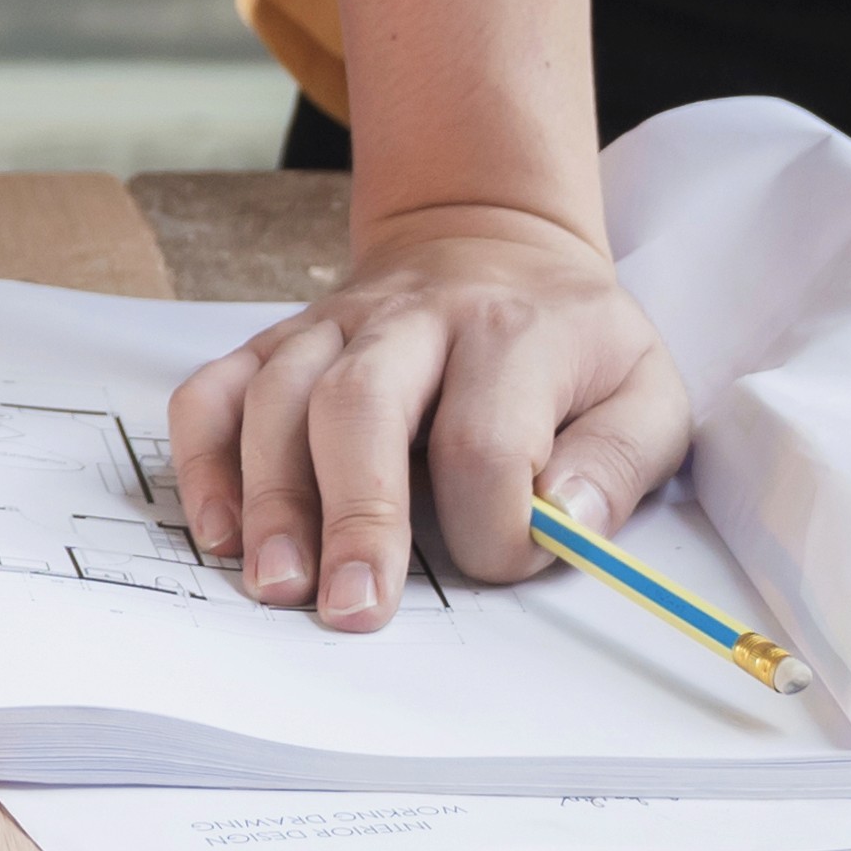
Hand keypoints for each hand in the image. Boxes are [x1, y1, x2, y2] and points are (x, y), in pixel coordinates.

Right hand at [165, 199, 693, 632]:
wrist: (492, 242)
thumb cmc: (569, 345)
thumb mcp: (646, 388)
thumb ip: (621, 461)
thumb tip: (566, 523)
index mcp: (514, 335)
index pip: (487, 441)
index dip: (493, 524)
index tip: (505, 562)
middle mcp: (414, 320)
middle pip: (362, 403)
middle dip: (355, 513)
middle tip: (351, 609)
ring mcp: (334, 326)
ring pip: (279, 395)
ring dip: (270, 496)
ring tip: (276, 584)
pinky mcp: (280, 341)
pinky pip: (215, 388)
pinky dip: (204, 458)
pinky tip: (220, 531)